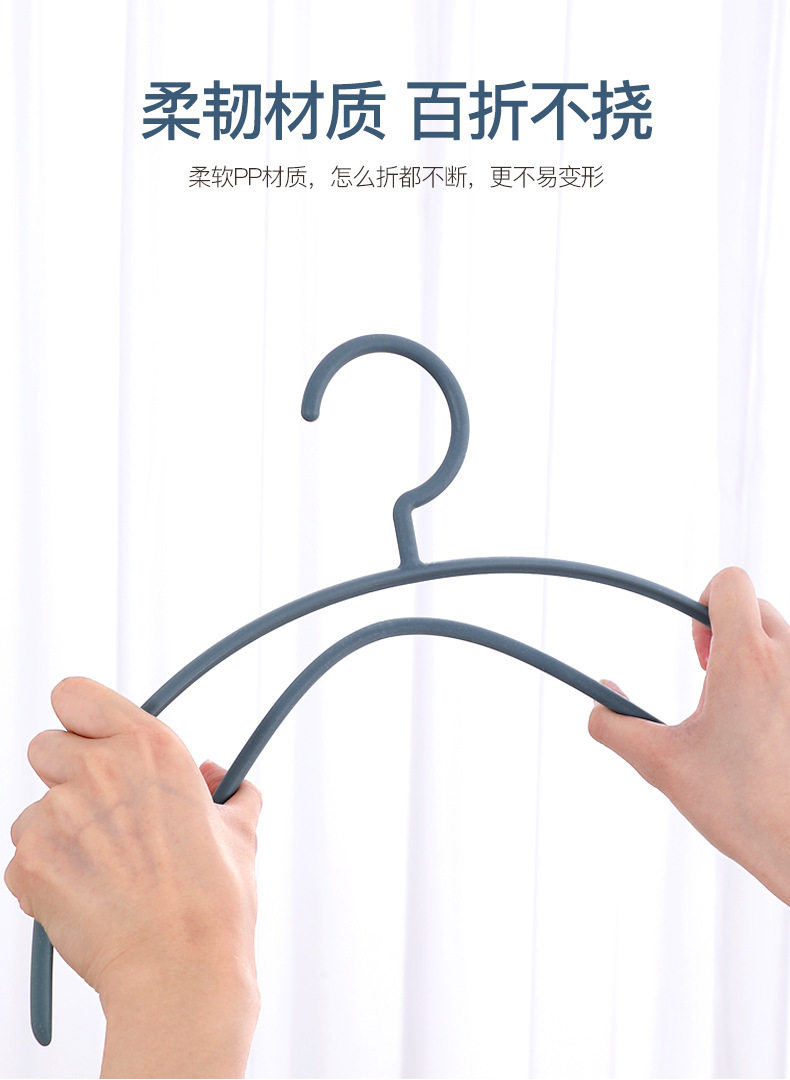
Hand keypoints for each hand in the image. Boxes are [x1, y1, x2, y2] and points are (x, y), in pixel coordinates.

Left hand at [5, 677, 261, 1076]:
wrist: (179, 972)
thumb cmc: (213, 904)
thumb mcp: (238, 831)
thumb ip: (226, 792)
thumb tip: (217, 779)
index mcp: (151, 748)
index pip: (75, 694)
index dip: (81, 718)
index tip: (93, 739)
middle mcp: (99, 769)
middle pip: (45, 746)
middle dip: (68, 775)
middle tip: (102, 813)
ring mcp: (58, 815)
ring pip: (34, 808)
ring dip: (58, 831)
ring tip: (103, 871)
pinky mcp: (29, 862)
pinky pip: (24, 857)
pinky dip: (46, 875)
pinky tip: (86, 898)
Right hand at [589, 567, 789, 906]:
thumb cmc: (739, 806)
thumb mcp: (660, 764)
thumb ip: (613, 726)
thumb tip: (597, 702)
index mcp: (746, 660)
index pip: (730, 582)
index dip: (703, 599)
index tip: (697, 643)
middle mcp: (787, 660)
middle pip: (753, 605)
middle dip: (725, 629)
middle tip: (709, 674)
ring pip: (778, 636)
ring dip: (753, 654)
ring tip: (736, 704)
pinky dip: (774, 680)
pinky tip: (763, 725)